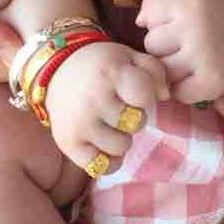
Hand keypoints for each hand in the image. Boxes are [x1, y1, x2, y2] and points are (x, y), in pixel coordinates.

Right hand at [47, 40, 169, 171]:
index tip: (134, 92)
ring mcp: (80, 123)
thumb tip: (166, 96)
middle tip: (120, 108)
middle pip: (137, 123)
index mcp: (111, 73)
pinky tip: (104, 144)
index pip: (145, 95)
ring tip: (110, 124)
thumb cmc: (101, 66)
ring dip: (121, 138)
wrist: (57, 71)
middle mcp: (94, 99)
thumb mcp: (130, 57)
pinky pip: (101, 167)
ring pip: (121, 147)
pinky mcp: (68, 143)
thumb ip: (155, 70)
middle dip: (134, 116)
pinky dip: (108, 161)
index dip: (146, 96)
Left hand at [136, 0, 223, 103]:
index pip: (148, 17)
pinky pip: (177, 92)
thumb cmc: (212, 17)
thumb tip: (139, 21)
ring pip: (162, 70)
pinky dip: (181, 88)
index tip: (174, 23)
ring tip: (187, 60)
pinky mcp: (211, 85)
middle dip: (162, 45)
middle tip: (183, 44)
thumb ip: (157, 0)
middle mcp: (197, 31)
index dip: (158, 22)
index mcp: (190, 5)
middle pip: (152, 45)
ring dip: (170, 68)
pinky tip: (193, 76)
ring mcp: (204, 60)